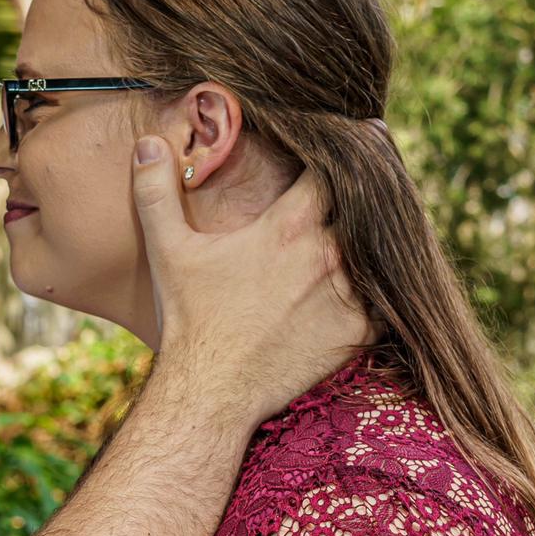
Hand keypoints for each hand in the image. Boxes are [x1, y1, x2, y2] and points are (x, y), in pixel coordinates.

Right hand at [131, 141, 372, 424]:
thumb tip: (146, 143)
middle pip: (367, 204)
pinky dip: (384, 288)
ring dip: (377, 240)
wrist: (210, 392)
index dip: (341, 151)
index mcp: (288, 226)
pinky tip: (378, 279)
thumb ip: (156, 191)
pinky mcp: (356, 332)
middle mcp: (326, 255)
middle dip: (367, 191)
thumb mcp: (168, 251)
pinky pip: (387, 299)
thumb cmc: (190, 321)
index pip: (334, 167)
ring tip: (380, 227)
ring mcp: (346, 295)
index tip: (346, 143)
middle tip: (372, 178)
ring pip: (380, 250)